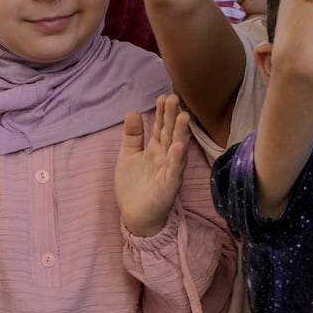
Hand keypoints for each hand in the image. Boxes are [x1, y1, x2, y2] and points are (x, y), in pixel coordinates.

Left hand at [115, 96, 191, 236]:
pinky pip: (174, 171)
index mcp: (155, 149)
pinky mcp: (169, 187)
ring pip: (177, 150)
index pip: (160, 126)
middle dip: (173, 117)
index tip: (164, 96)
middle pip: (170, 134)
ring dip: (181, 134)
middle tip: (175, 98)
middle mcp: (165, 157)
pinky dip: (176, 159)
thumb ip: (132, 135)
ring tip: (184, 118)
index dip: (162, 112)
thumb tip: (133, 110)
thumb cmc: (134, 185)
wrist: (135, 216)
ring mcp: (169, 171)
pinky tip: (177, 147)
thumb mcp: (128, 155)